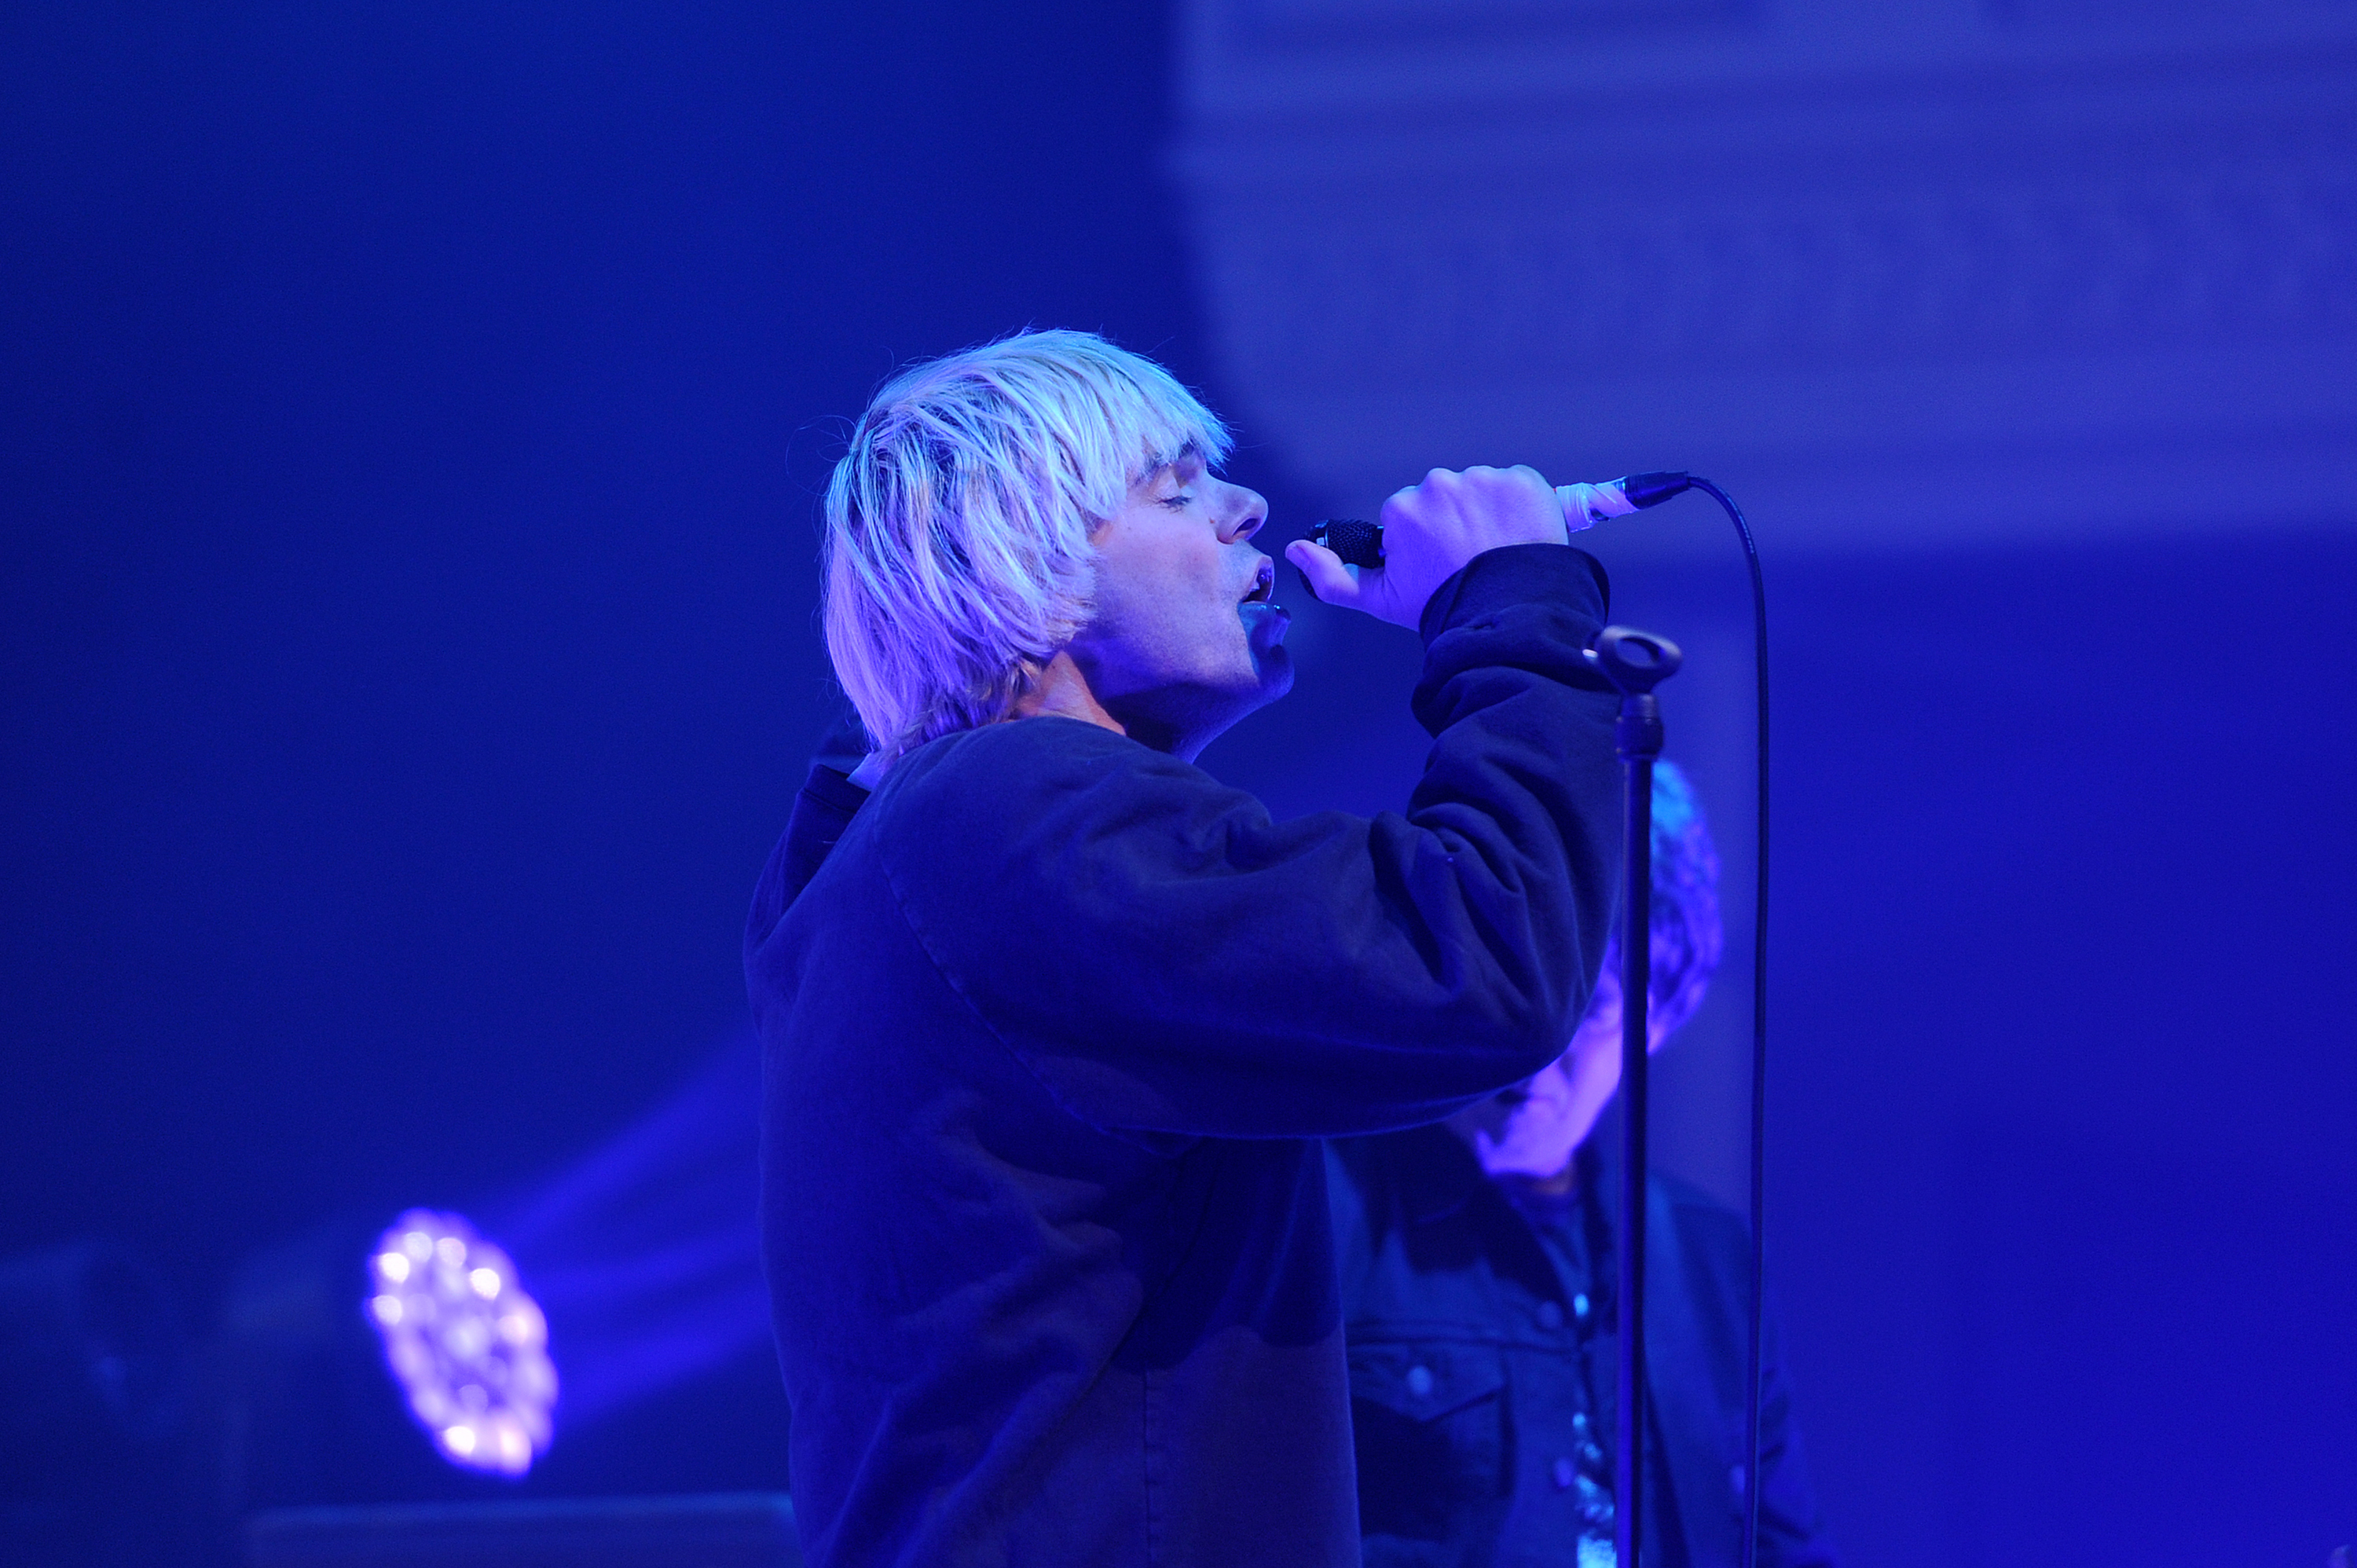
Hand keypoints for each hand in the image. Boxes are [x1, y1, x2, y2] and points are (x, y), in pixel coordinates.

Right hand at [1284, 465, 1569, 629]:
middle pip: (1446, 498)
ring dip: (1488, 514)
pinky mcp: (1524, 482)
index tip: (1438, 563)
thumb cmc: (1443, 608)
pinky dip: (1520, 508)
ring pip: (1481, 491)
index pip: (1413, 515)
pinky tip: (1519, 538)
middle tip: (1468, 559)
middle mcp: (1440, 484)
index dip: (1424, 541)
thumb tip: (1296, 550)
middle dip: (1455, 522)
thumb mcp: (1380, 599)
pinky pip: (1518, 487)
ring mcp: (1485, 480)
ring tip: (1496, 552)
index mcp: (1403, 507)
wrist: (1507, 616)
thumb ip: (1332, 576)